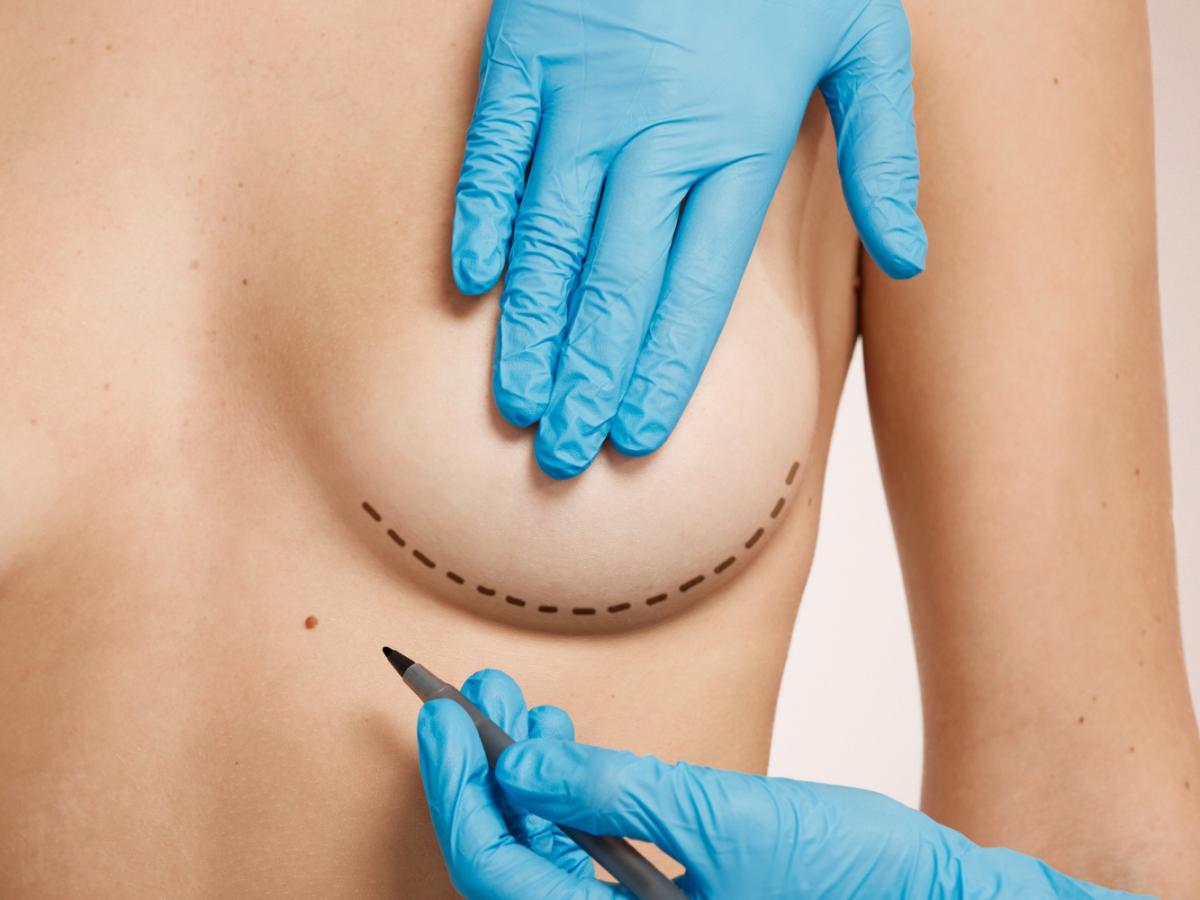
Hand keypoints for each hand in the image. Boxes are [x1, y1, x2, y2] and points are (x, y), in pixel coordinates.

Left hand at [417, 669, 1148, 898]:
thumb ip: (615, 793)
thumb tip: (518, 764)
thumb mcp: (724, 820)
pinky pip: (592, 856)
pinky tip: (563, 747)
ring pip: (548, 860)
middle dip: (484, 779)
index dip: (461, 796)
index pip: (502, 877)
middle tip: (469, 702)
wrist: (938, 899)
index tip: (441, 721)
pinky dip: (572, 798)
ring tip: (513, 707)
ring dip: (525, 782)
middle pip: (514, 869)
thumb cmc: (854, 877)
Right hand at [451, 0, 926, 478]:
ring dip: (531, 326)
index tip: (636, 434)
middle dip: (590, 375)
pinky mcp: (525, 49)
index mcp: (739, 139)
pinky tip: (473, 287)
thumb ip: (887, 153)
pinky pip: (494, 148)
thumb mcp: (871, 38)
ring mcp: (582, 89)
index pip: (696, 284)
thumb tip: (913, 260)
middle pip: (617, 278)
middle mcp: (655, 129)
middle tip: (565, 455)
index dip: (662, 365)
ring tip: (519, 402)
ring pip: (550, 233)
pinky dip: (481, 214)